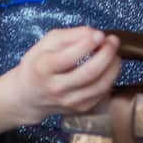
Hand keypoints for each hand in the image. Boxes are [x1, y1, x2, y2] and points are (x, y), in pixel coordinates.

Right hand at [4, 26, 123, 123]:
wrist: (28, 96)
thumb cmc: (38, 64)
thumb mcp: (47, 43)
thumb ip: (71, 35)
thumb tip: (96, 34)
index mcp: (44, 68)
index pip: (69, 57)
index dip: (89, 44)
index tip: (100, 34)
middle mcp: (56, 87)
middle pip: (90, 72)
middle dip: (107, 54)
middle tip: (113, 41)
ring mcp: (69, 101)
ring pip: (100, 85)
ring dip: (113, 66)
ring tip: (114, 54)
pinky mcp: (80, 108)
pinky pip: (103, 93)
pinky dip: (110, 78)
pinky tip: (108, 68)